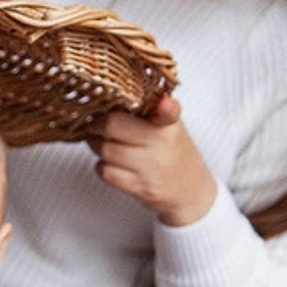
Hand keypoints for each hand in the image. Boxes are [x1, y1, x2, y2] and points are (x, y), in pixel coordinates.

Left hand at [87, 98, 217, 225]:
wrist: (189, 189)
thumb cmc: (172, 152)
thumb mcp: (168, 125)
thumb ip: (148, 108)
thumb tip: (111, 96)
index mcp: (169, 124)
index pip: (169, 112)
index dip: (167, 107)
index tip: (166, 104)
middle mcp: (162, 144)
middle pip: (113, 125)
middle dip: (97, 124)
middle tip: (97, 124)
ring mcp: (152, 167)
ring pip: (105, 149)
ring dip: (97, 145)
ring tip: (105, 143)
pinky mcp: (141, 187)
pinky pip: (106, 172)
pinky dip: (102, 166)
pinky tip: (112, 163)